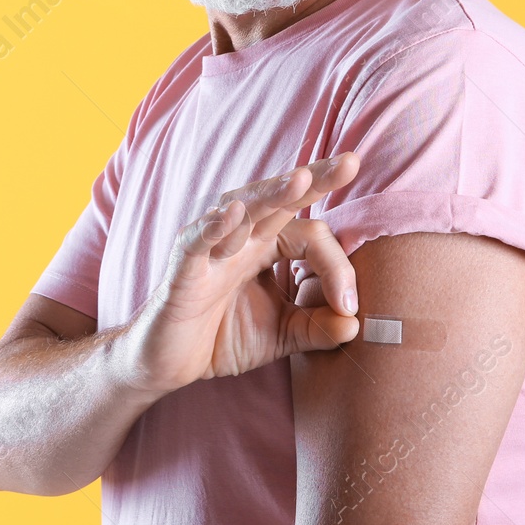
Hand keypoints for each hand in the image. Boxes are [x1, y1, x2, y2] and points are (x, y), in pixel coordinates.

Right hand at [121, 151, 361, 394]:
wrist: (169, 363)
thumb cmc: (221, 337)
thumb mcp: (281, 335)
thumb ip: (318, 328)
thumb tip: (355, 324)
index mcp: (266, 247)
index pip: (310, 235)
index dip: (338, 267)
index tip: (349, 307)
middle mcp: (241, 239)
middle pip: (279, 198)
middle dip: (315, 178)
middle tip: (351, 162)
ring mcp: (211, 250)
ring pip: (241, 209)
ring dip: (271, 194)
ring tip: (301, 180)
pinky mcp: (183, 270)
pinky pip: (197, 241)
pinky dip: (213, 227)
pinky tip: (233, 213)